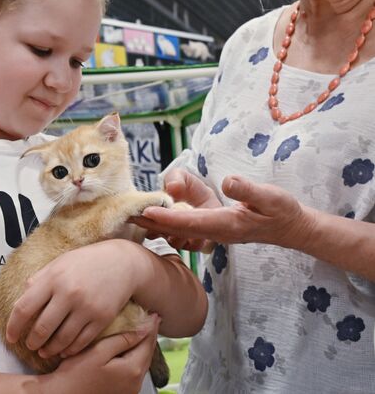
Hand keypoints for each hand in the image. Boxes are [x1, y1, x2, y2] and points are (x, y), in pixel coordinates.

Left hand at [6, 240, 140, 358]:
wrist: (123, 262)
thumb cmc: (87, 261)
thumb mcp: (60, 262)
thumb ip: (40, 279)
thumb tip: (22, 296)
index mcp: (53, 278)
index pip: (24, 308)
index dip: (13, 326)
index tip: (10, 336)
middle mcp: (68, 293)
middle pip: (41, 328)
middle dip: (32, 342)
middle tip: (30, 345)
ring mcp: (86, 307)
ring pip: (61, 339)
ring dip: (49, 349)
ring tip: (45, 351)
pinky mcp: (102, 318)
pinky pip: (81, 342)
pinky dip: (70, 350)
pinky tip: (64, 350)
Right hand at [39, 314, 160, 393]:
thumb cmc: (75, 375)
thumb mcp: (98, 352)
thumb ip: (122, 340)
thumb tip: (141, 330)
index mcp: (132, 370)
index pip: (148, 343)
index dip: (151, 327)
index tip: (154, 315)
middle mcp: (135, 383)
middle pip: (147, 354)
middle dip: (149, 336)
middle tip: (150, 320)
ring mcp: (129, 390)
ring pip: (141, 362)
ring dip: (141, 346)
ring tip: (141, 331)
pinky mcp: (121, 392)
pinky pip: (133, 371)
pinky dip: (134, 357)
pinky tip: (128, 349)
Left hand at [131, 175, 313, 249]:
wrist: (289, 228)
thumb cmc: (280, 211)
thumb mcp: (271, 197)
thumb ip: (249, 190)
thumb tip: (228, 181)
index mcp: (226, 224)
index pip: (191, 221)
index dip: (167, 217)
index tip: (147, 211)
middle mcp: (215, 232)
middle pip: (177, 230)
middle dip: (152, 223)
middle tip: (127, 215)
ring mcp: (213, 234)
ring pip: (179, 232)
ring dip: (156, 226)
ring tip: (133, 217)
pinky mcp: (212, 231)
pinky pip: (185, 231)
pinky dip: (167, 226)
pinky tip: (153, 221)